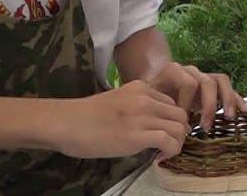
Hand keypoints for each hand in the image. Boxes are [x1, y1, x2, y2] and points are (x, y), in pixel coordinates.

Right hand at [50, 80, 189, 159]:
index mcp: (141, 88)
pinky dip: (171, 151)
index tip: (163, 133)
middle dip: (179, 131)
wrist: (65, 122)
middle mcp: (146, 98)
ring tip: (164, 152)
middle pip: (180, 114)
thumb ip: (136, 108)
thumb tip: (148, 125)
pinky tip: (159, 158)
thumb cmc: (84, 117)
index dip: (171, 120)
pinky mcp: (138, 135)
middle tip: (168, 145)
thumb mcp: (117, 102)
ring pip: (179, 127)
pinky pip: (170, 141)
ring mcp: (143, 116)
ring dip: (177, 142)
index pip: (171, 102)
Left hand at [147, 62, 246, 130]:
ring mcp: (203, 76)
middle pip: (207, 82)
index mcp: (174, 71)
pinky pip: (227, 88)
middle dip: (208, 106)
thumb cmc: (150, 95)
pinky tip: (244, 110)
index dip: (187, 103)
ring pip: (221, 81)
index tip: (182, 121)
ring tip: (228, 117)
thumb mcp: (147, 98)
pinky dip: (236, 98)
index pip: (188, 84)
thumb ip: (155, 109)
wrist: (153, 83)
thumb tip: (166, 131)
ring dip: (226, 100)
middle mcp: (191, 71)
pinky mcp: (212, 84)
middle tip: (205, 126)